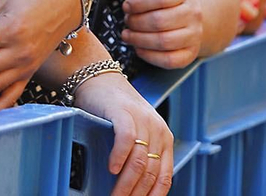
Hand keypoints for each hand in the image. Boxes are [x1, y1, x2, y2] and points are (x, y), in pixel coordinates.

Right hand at [72, 71, 174, 195]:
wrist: (100, 80)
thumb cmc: (116, 111)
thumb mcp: (137, 133)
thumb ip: (142, 155)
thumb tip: (135, 189)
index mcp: (165, 138)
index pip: (164, 178)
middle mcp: (158, 129)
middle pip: (151, 173)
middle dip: (136, 195)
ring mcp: (142, 119)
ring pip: (139, 161)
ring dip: (126, 183)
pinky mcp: (124, 111)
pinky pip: (126, 140)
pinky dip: (119, 157)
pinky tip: (111, 169)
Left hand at [120, 0, 205, 69]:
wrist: (186, 15)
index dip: (139, 3)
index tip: (126, 6)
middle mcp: (193, 13)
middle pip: (160, 21)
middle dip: (136, 22)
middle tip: (127, 21)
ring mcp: (194, 35)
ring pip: (164, 42)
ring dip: (139, 40)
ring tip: (127, 35)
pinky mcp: (190, 54)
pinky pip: (169, 60)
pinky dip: (149, 56)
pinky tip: (138, 48)